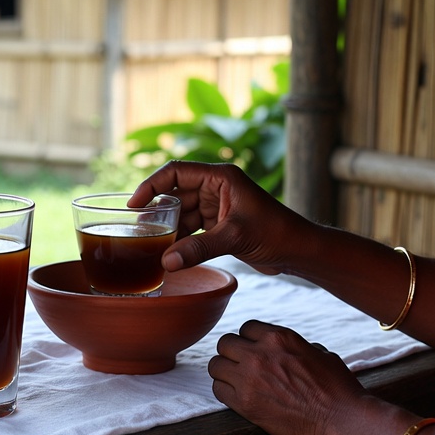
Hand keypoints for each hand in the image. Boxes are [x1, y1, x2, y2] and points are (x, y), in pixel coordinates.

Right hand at [128, 160, 308, 273]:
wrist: (299, 251)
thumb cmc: (276, 233)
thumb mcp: (234, 237)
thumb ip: (198, 248)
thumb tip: (166, 262)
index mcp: (220, 176)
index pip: (176, 171)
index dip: (151, 185)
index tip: (134, 204)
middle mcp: (215, 187)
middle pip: (175, 193)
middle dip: (157, 211)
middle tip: (139, 230)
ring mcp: (216, 206)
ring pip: (181, 213)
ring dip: (167, 228)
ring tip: (149, 244)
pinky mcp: (218, 225)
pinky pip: (190, 228)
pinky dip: (179, 239)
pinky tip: (167, 252)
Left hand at [207, 320, 365, 434]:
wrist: (342, 422)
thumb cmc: (338, 389)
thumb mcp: (319, 353)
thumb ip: (294, 346)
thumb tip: (284, 349)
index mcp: (278, 337)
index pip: (245, 328)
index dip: (249, 340)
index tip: (254, 352)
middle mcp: (259, 353)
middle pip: (225, 343)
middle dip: (232, 354)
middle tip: (241, 367)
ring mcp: (249, 378)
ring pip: (216, 365)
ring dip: (224, 372)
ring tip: (235, 382)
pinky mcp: (245, 403)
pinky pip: (218, 390)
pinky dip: (225, 392)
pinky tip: (236, 397)